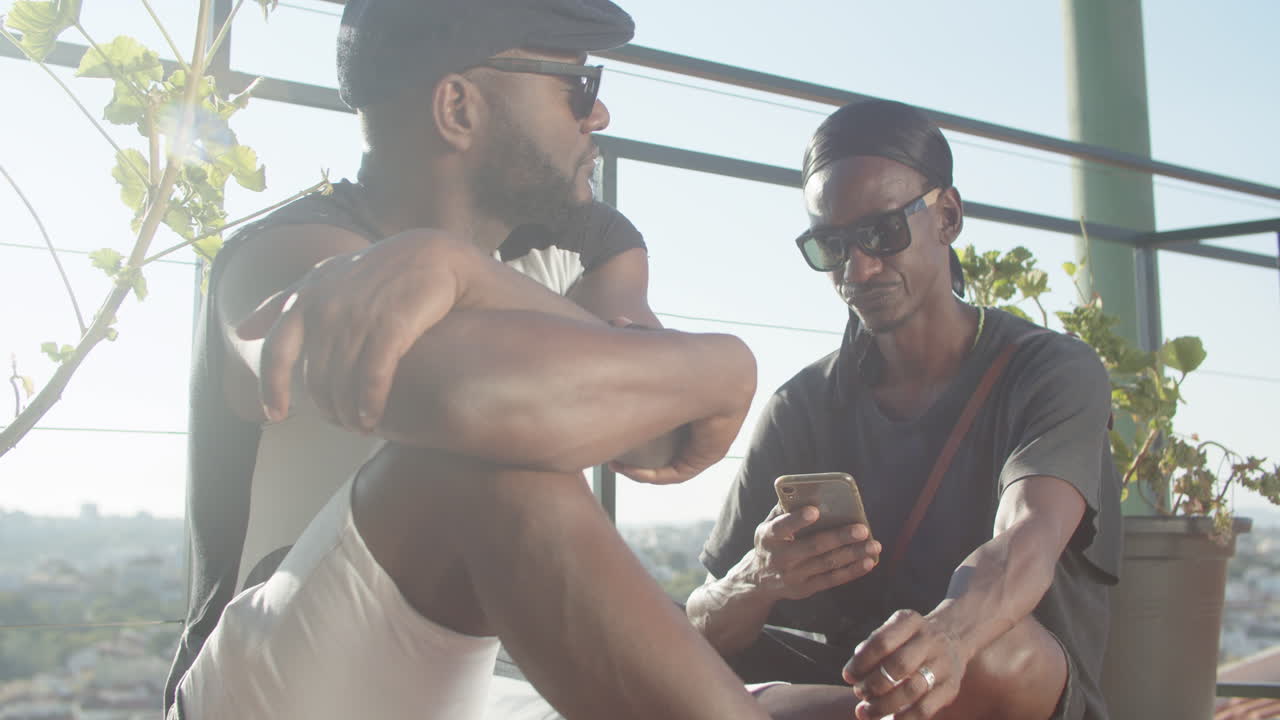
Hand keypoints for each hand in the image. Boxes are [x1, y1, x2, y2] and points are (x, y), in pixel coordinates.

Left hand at [236, 229, 470, 431]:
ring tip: (359, 427)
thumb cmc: (374, 270)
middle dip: (326, 408)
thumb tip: (241, 331)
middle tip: (339, 423)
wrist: (431, 256)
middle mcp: (326, 308)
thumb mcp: (321, 278)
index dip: (272, 388)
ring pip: (342, 383)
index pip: (276, 352)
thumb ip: (279, 304)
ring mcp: (358, 317)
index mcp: (304, 299)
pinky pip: (373, 377)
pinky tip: (372, 417)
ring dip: (348, 413)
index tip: (275, 415)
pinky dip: (369, 403)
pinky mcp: (391, 326)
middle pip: (315, 378)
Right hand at [609, 330, 753, 485]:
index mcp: (693, 401)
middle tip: (608, 450)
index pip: (662, 421)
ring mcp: (704, 442)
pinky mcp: (706, 456)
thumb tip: (615, 320)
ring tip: (613, 462)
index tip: (612, 423)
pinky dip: (649, 475)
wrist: (721, 371)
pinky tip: (626, 468)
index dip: (635, 425)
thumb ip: (636, 335)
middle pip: (660, 446)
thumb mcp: (655, 344)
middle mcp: (700, 424)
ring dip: (638, 467)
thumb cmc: (687, 351)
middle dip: (633, 451)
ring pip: (665, 462)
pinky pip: (674, 473)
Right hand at [742, 505, 879, 600]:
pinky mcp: (805, 589)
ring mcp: (793, 576)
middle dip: (839, 537)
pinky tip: (868, 561)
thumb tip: (808, 491)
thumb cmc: (772, 542)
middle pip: (813, 547)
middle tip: (861, 529)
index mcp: (768, 537)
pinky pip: (832, 580)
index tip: (815, 510)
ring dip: (853, 554)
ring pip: (827, 564)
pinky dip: (852, 571)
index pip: (782, 527)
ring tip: (874, 545)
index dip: (797, 520)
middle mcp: (779, 558)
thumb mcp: (769, 525)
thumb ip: (784, 509)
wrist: (758, 579)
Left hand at [845, 609, 968, 719]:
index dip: (861, 662)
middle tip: (859, 693)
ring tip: (866, 711)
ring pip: (912, 690)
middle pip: (899, 665)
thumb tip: (852, 675)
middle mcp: (930, 641)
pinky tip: (889, 719)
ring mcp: (943, 665)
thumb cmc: (908, 639)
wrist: (953, 636)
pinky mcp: (950, 688)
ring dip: (884, 705)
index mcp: (910, 621)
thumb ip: (871, 648)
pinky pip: (925, 709)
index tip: (848, 676)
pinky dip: (903, 718)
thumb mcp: (893, 630)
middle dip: (873, 684)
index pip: (882, 642)